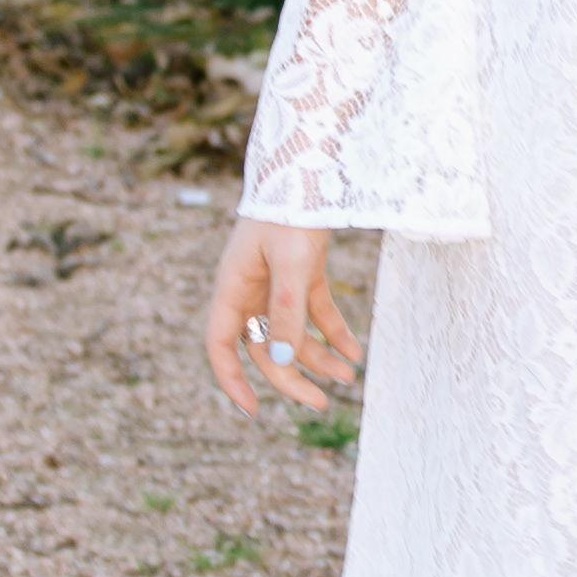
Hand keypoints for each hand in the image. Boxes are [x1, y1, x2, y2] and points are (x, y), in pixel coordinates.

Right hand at [204, 217, 359, 417]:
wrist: (311, 166)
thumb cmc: (292, 210)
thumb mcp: (292, 263)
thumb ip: (286, 310)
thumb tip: (280, 358)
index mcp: (232, 288)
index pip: (221, 346)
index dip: (231, 380)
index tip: (252, 410)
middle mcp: (250, 290)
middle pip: (265, 347)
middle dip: (291, 378)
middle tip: (320, 405)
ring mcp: (277, 282)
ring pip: (293, 334)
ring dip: (318, 358)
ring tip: (349, 378)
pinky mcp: (304, 273)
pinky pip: (316, 313)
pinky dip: (334, 333)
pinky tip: (355, 352)